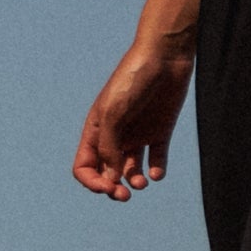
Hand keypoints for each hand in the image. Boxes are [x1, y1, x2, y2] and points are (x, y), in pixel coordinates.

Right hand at [74, 36, 193, 199]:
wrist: (165, 55)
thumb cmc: (133, 78)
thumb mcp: (113, 112)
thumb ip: (109, 147)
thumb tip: (112, 179)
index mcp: (96, 129)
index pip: (84, 166)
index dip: (92, 182)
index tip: (108, 186)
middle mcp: (116, 135)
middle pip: (107, 172)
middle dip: (113, 187)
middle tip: (125, 194)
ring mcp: (138, 133)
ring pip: (132, 170)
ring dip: (135, 181)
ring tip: (143, 182)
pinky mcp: (161, 131)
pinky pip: (157, 160)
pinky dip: (157, 171)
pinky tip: (157, 173)